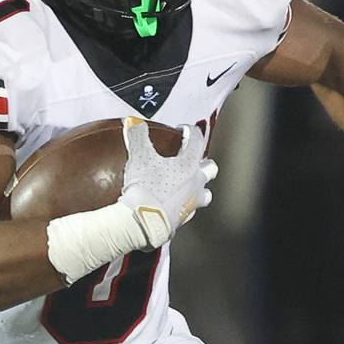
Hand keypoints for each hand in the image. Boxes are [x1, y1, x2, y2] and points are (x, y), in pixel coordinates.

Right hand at [118, 117, 217, 247]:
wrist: (143, 221)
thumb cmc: (145, 186)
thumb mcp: (139, 156)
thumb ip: (137, 136)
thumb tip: (132, 122)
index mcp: (189, 165)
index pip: (197, 140)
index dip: (190, 131)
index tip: (182, 129)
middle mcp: (196, 183)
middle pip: (210, 169)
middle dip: (203, 162)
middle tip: (190, 159)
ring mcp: (191, 203)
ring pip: (205, 193)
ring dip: (199, 187)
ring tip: (187, 185)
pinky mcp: (182, 220)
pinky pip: (189, 210)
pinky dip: (183, 205)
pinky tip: (172, 204)